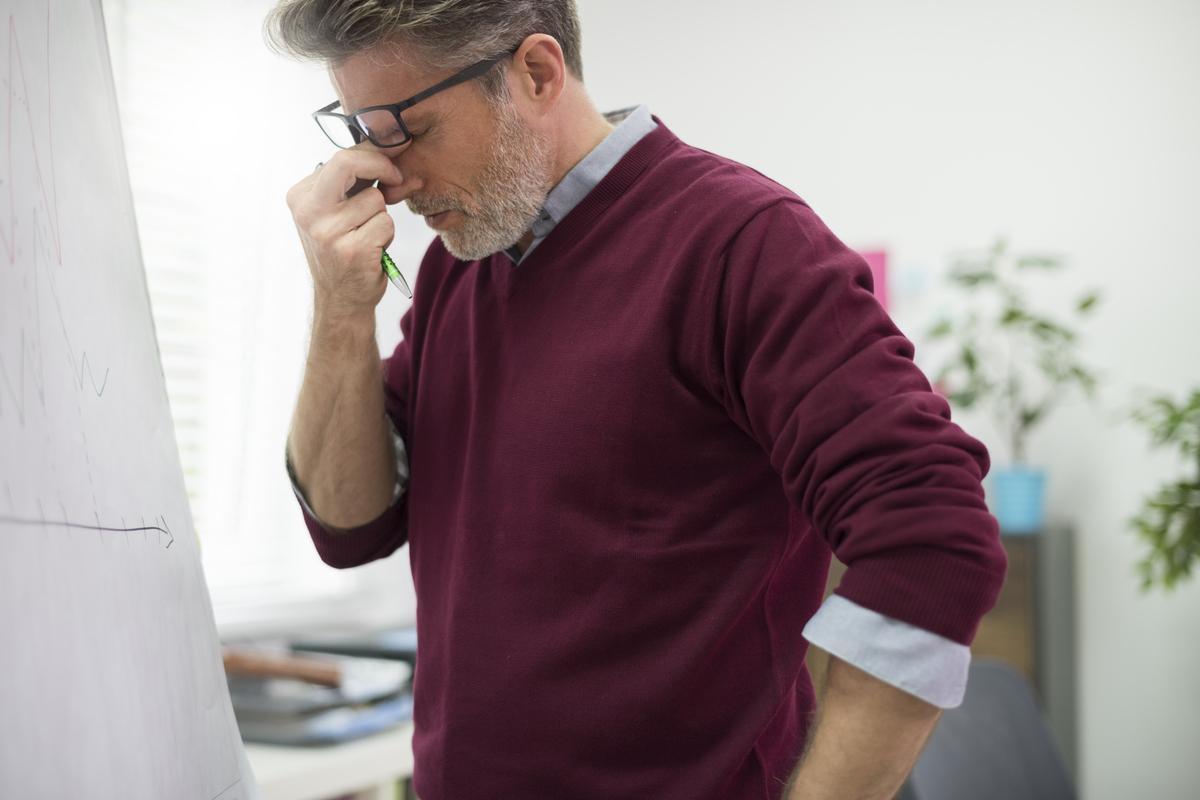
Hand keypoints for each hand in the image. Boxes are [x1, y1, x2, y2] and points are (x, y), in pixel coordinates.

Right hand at [285, 148, 412, 319]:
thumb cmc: (345, 249)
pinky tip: (372, 249)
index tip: (396, 155)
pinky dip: (387, 235)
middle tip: (396, 177)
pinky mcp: (350, 250)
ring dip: (382, 216)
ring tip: (367, 234)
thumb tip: (400, 156)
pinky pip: (385, 224)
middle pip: (348, 163)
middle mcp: (307, 212)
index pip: (340, 157)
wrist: (341, 299)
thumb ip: (363, 182)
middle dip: (380, 165)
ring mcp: (327, 232)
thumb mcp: (342, 211)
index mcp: (300, 196)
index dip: (375, 153)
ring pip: (376, 200)